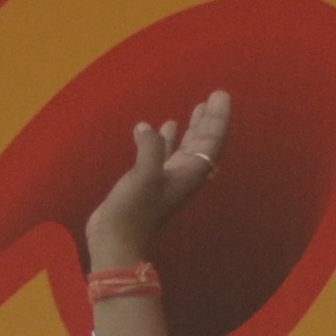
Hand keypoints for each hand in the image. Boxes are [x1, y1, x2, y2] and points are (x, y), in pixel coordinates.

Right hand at [82, 91, 230, 268]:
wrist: (114, 240)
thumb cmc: (133, 210)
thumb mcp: (144, 176)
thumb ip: (150, 147)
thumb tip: (146, 129)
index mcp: (190, 173)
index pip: (212, 141)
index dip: (219, 118)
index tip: (220, 96)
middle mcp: (184, 175)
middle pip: (204, 143)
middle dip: (210, 120)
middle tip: (215, 97)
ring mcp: (167, 179)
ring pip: (187, 148)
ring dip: (193, 128)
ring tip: (197, 108)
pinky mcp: (149, 182)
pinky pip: (164, 154)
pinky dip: (165, 139)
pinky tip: (161, 126)